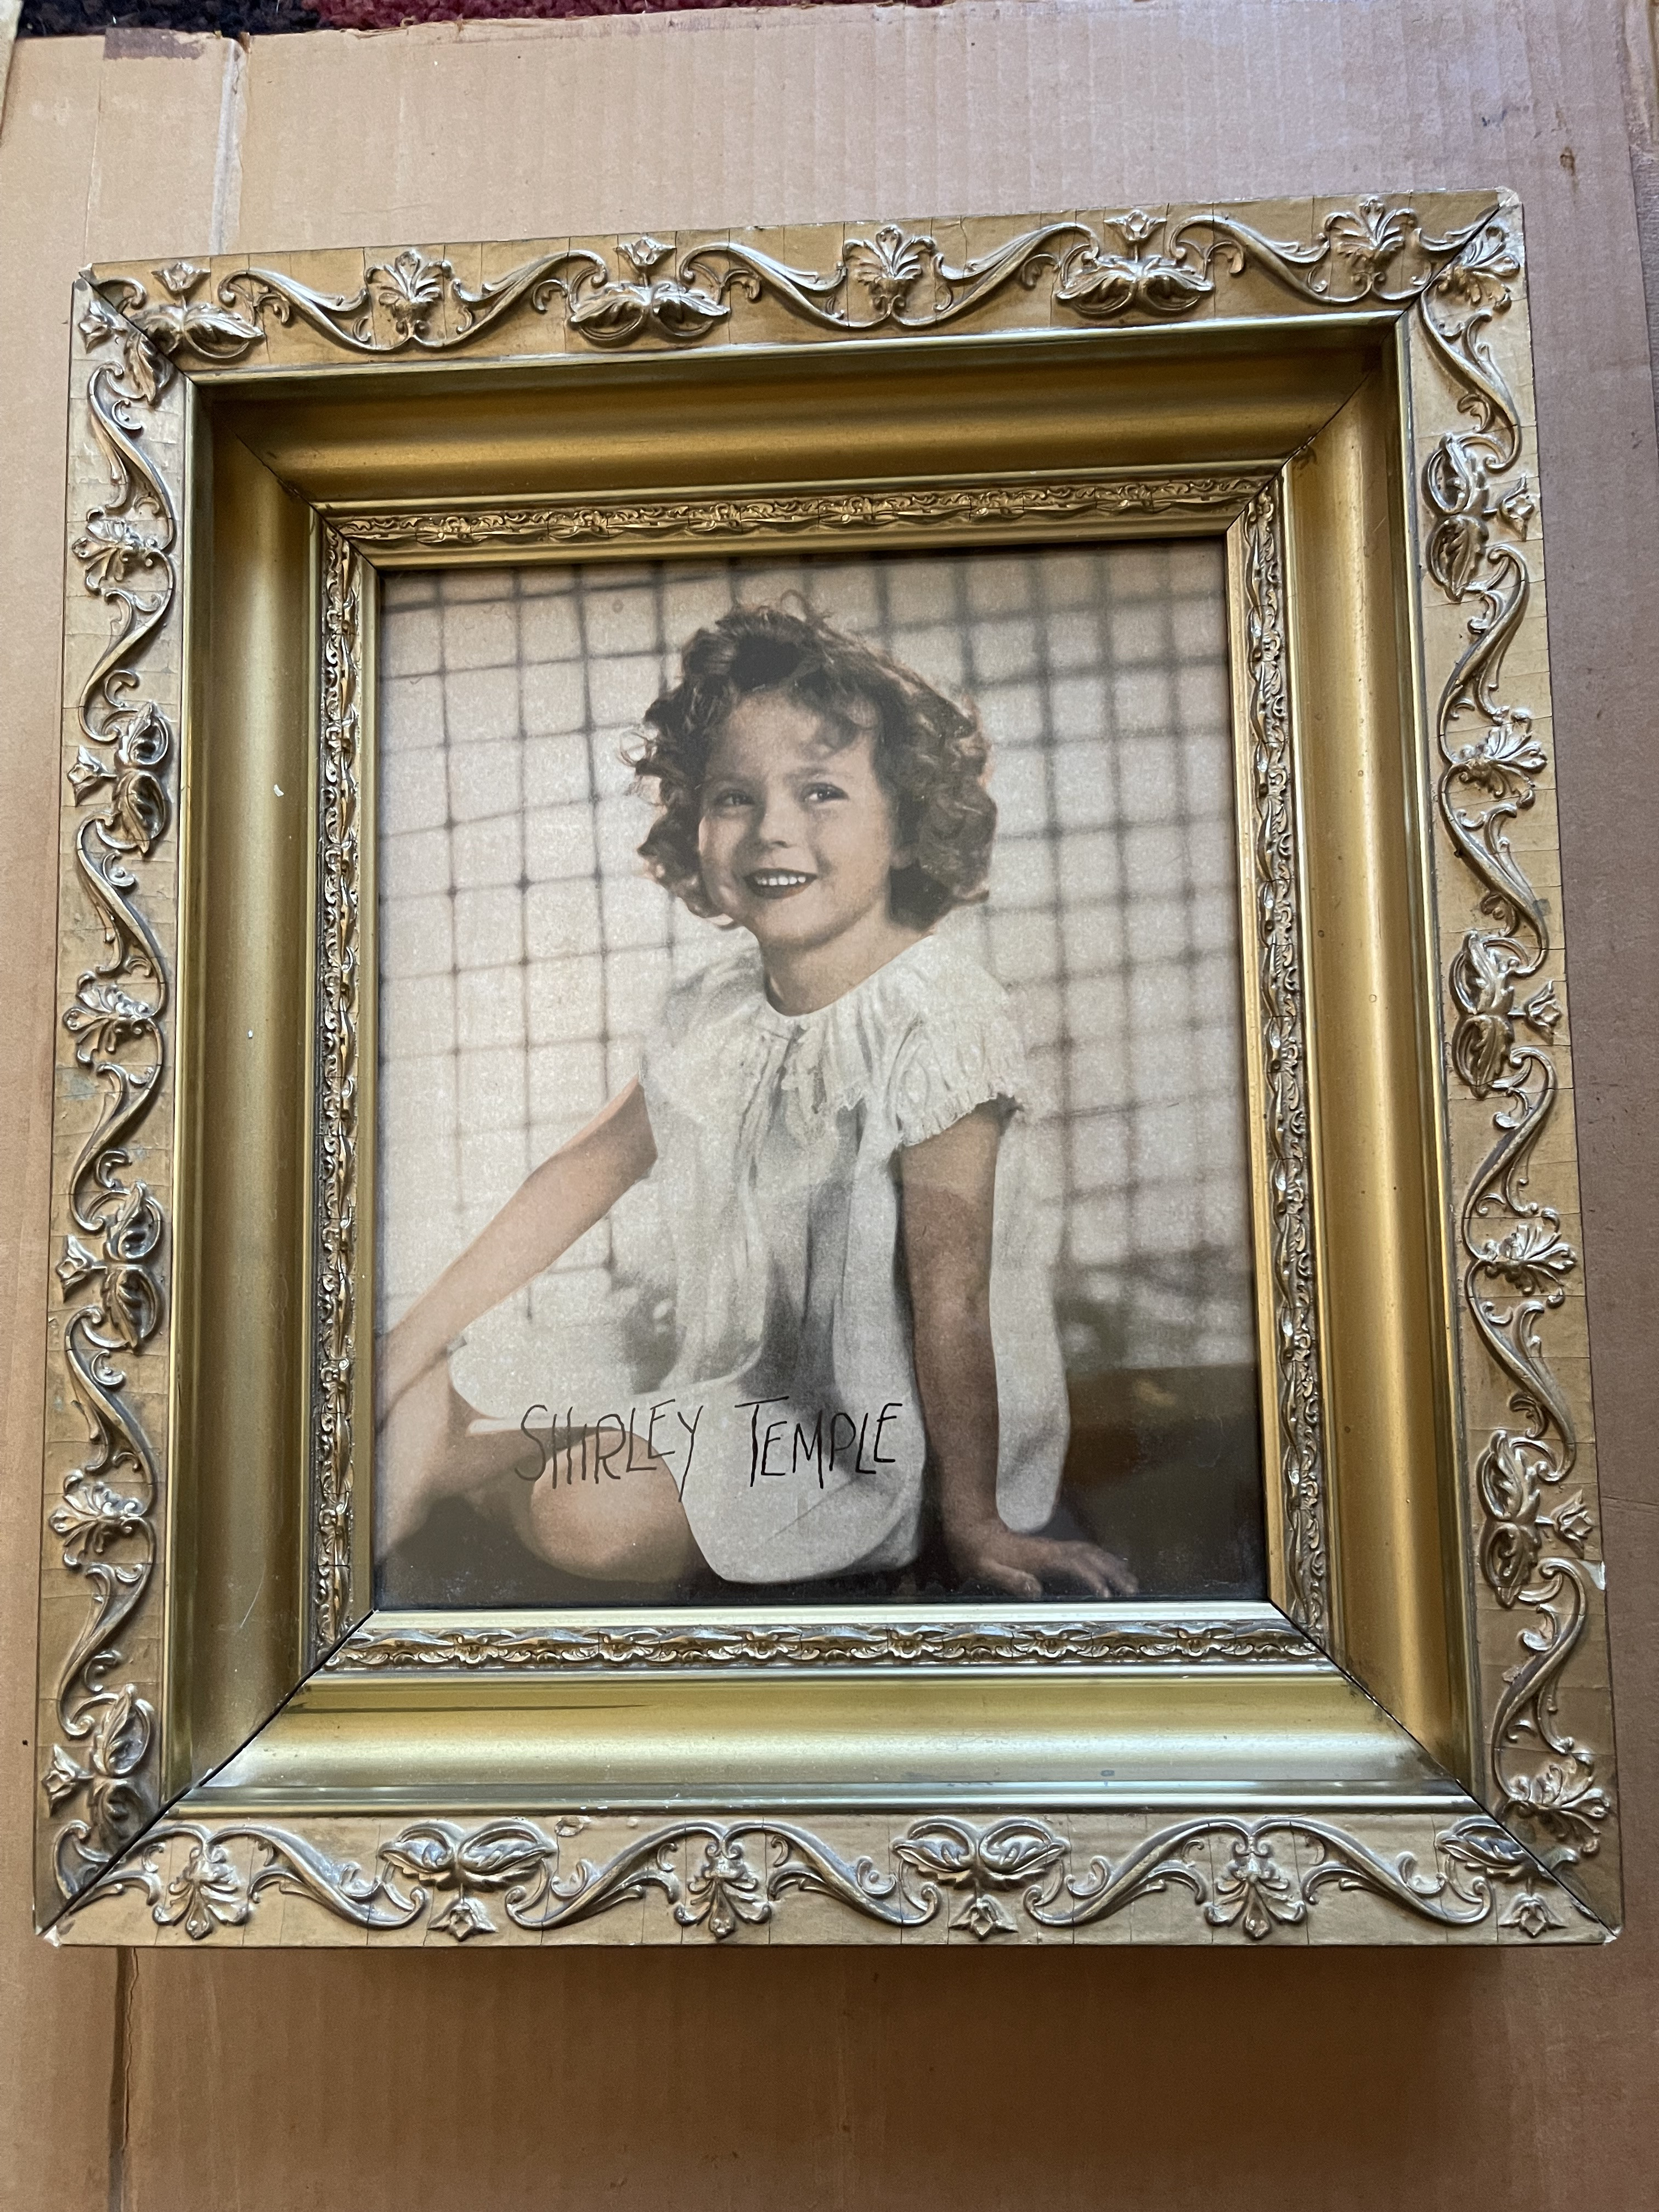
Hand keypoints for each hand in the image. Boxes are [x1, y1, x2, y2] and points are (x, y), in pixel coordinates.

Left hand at [945, 1518, 1137, 1599]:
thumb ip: (1009, 1580)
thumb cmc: (977, 1554)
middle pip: (1091, 1556)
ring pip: (1091, 1553)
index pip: (1074, 1565)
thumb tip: (1035, 1590)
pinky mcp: (1052, 1552)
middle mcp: (1051, 1550)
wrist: (971, 1530)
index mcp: (1040, 1557)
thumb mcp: (985, 1570)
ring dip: (1112, 1566)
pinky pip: (1084, 1553)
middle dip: (1114, 1572)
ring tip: (1131, 1583)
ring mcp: (1053, 1549)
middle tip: (1133, 1591)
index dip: (1091, 1579)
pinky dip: (1102, 1561)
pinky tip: (1109, 1570)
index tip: (1105, 1596)